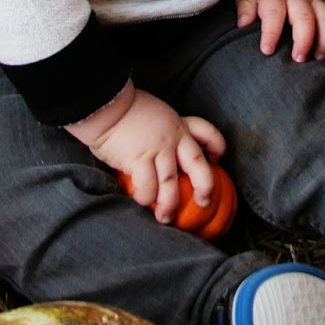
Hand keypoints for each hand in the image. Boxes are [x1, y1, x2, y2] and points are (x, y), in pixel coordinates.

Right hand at [66, 83, 225, 225]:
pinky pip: (147, 186)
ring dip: (169, 204)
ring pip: (171, 184)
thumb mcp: (157, 114)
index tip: (215, 160)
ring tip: (166, 218)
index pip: (208, 132)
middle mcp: (173, 138)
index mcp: (179, 125)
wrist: (108, 106)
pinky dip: (145, 198)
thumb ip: (165, 131)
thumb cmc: (127, 111)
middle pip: (198, 165)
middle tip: (204, 202)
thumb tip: (166, 150)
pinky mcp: (139, 160)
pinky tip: (142, 201)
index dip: (217, 147)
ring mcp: (157, 150)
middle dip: (205, 186)